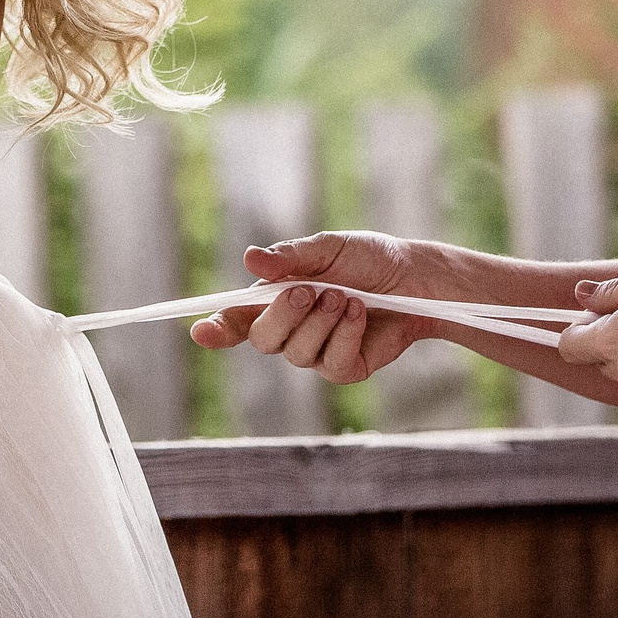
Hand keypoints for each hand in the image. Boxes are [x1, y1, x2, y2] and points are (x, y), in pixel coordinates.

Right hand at [188, 233, 438, 385]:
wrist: (415, 279)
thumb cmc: (367, 259)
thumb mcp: (327, 248)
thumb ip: (289, 258)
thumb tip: (250, 259)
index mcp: (275, 299)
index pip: (235, 321)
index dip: (216, 329)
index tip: (201, 331)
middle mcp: (290, 330)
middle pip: (262, 339)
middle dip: (282, 315)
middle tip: (309, 290)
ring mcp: (316, 353)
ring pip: (297, 353)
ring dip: (321, 321)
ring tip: (345, 296)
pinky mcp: (345, 369)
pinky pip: (332, 364)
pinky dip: (345, 335)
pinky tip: (359, 314)